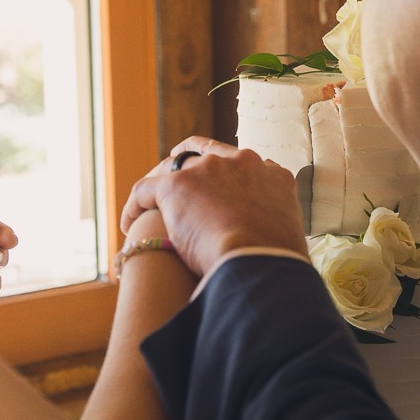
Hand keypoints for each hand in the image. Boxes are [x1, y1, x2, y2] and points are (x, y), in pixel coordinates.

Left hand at [121, 137, 306, 276]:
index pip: (247, 163)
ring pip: (175, 168)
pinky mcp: (177, 185)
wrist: (258, 263)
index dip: (229, 173)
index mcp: (273, 175)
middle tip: (178, 177)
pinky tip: (128, 225)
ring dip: (162, 186)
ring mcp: (209, 170)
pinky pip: (145, 190)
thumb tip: (279, 253)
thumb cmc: (278, 265)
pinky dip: (133, 206)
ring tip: (148, 203)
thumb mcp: (291, 239)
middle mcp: (242, 163)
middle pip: (210, 154)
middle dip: (194, 166)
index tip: (220, 186)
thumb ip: (279, 232)